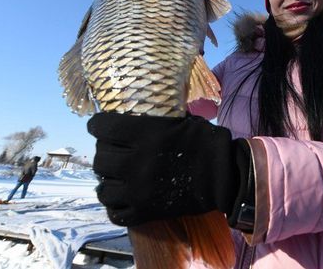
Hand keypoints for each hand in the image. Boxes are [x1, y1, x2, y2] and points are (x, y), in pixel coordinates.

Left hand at [88, 112, 251, 226]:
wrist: (225, 176)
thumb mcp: (182, 120)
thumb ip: (155, 119)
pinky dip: (115, 204)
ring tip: (115, 177)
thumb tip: (136, 109)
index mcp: (146, 135)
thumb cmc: (206, 143)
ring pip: (103, 187)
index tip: (99, 126)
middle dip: (105, 152)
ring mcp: (139, 190)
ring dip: (107, 180)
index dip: (97, 125)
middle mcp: (137, 162)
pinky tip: (122, 196)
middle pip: (100, 158)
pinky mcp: (145, 211)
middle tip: (113, 151)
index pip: (102, 128)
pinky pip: (115, 212)